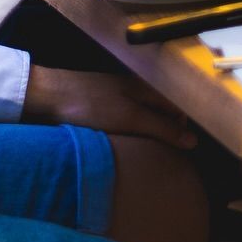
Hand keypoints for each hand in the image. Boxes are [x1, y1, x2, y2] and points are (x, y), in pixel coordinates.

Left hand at [23, 66, 195, 148]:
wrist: (48, 95)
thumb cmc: (91, 105)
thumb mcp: (131, 119)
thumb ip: (162, 128)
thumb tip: (193, 141)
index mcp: (147, 86)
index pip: (177, 105)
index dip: (183, 126)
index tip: (182, 149)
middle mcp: (136, 87)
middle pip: (162, 110)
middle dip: (167, 130)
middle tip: (165, 154)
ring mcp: (117, 94)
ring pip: (144, 114)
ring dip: (148, 132)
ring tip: (145, 152)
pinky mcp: (101, 103)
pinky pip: (126, 117)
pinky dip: (131, 131)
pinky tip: (124, 143)